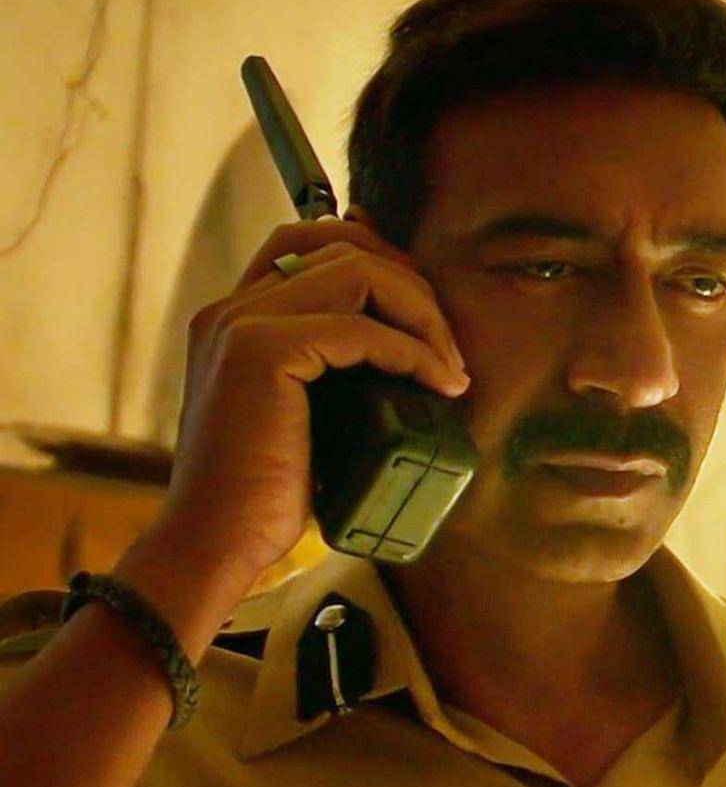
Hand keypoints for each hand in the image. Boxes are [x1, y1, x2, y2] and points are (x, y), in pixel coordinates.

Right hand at [154, 212, 469, 583]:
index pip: (311, 242)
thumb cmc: (263, 494)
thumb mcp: (303, 416)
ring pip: (359, 272)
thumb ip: (330, 371)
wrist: (215, 544)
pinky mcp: (261, 353)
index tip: (424, 317)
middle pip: (342, 244)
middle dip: (411, 285)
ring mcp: (242, 324)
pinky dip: (412, 352)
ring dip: (421, 315)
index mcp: (236, 317)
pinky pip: (361, 329)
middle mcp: (232, 307)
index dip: (380, 262)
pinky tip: (438, 384)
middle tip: (448, 345)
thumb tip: (400, 353)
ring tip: (450, 369)